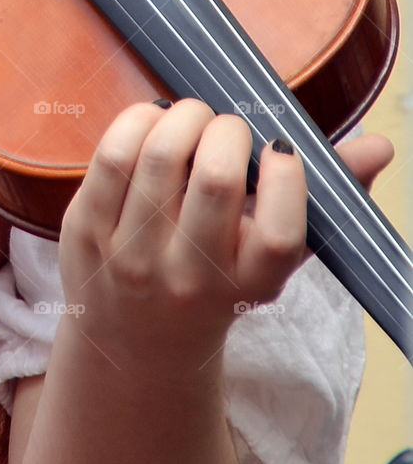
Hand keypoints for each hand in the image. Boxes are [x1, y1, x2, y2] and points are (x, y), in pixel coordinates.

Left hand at [58, 99, 392, 369]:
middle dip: (227, 129)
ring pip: (160, 156)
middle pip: (216, 179)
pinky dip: (137, 121)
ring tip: (191, 119)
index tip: (278, 152)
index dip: (285, 177)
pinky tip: (151, 120)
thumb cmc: (217, 282)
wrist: (138, 346)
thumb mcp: (270, 256)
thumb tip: (379, 147)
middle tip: (227, 128)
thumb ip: (322, 198)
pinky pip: (111, 157)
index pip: (279, 231)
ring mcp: (132, 258)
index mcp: (248, 284)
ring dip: (183, 117)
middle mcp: (189, 278)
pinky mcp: (84, 233)